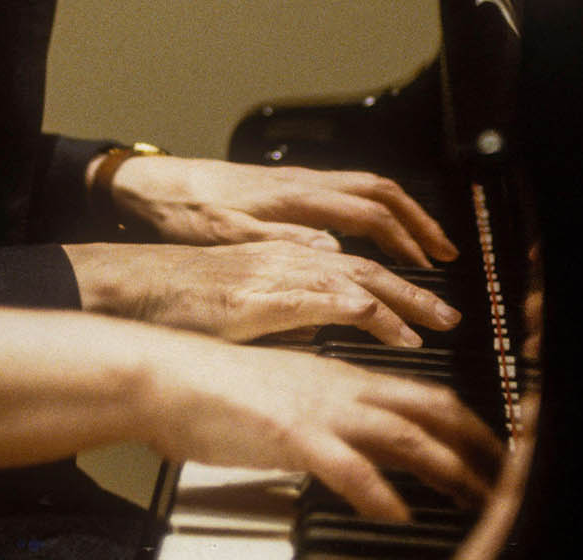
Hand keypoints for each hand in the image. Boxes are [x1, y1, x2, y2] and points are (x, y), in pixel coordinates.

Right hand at [63, 240, 459, 343]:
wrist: (131, 288)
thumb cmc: (174, 300)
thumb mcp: (240, 303)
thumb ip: (282, 310)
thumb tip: (315, 330)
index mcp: (281, 253)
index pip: (352, 259)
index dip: (393, 276)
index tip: (424, 303)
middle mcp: (285, 253)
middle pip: (367, 264)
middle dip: (414, 287)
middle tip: (451, 314)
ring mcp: (275, 271)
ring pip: (358, 276)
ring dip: (403, 299)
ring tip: (437, 323)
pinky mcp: (263, 296)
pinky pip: (327, 298)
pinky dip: (364, 314)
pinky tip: (387, 328)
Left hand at [107, 156, 458, 265]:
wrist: (154, 185)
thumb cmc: (186, 212)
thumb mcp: (228, 235)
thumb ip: (282, 243)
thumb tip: (335, 251)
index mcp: (294, 198)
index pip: (368, 213)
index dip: (403, 241)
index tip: (425, 269)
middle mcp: (302, 184)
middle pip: (379, 192)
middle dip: (418, 222)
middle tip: (444, 255)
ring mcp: (297, 183)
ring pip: (366, 188)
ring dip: (400, 215)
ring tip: (423, 246)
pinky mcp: (287, 188)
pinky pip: (347, 192)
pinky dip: (374, 211)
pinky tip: (376, 235)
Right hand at [141, 333, 502, 521]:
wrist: (165, 374)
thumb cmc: (214, 390)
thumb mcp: (287, 397)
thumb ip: (327, 417)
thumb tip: (356, 447)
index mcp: (342, 379)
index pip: (425, 395)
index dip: (470, 425)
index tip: (493, 454)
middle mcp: (340, 389)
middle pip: (432, 410)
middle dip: (477, 447)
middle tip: (506, 480)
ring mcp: (318, 409)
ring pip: (404, 434)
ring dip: (448, 469)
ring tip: (475, 500)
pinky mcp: (290, 433)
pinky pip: (348, 466)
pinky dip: (379, 492)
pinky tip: (396, 513)